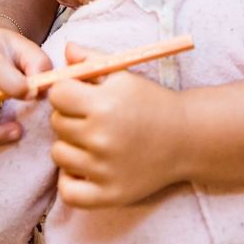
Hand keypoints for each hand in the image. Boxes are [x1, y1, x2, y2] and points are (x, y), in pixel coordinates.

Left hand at [47, 42, 184, 207]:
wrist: (186, 138)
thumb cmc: (152, 103)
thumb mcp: (124, 76)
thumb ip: (92, 61)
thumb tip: (67, 48)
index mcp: (104, 105)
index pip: (57, 95)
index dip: (65, 91)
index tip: (78, 95)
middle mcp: (101, 138)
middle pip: (57, 123)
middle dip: (69, 116)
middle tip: (90, 117)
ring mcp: (104, 170)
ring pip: (59, 154)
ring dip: (70, 146)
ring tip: (92, 141)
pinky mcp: (109, 194)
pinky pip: (68, 191)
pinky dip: (71, 179)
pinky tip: (85, 167)